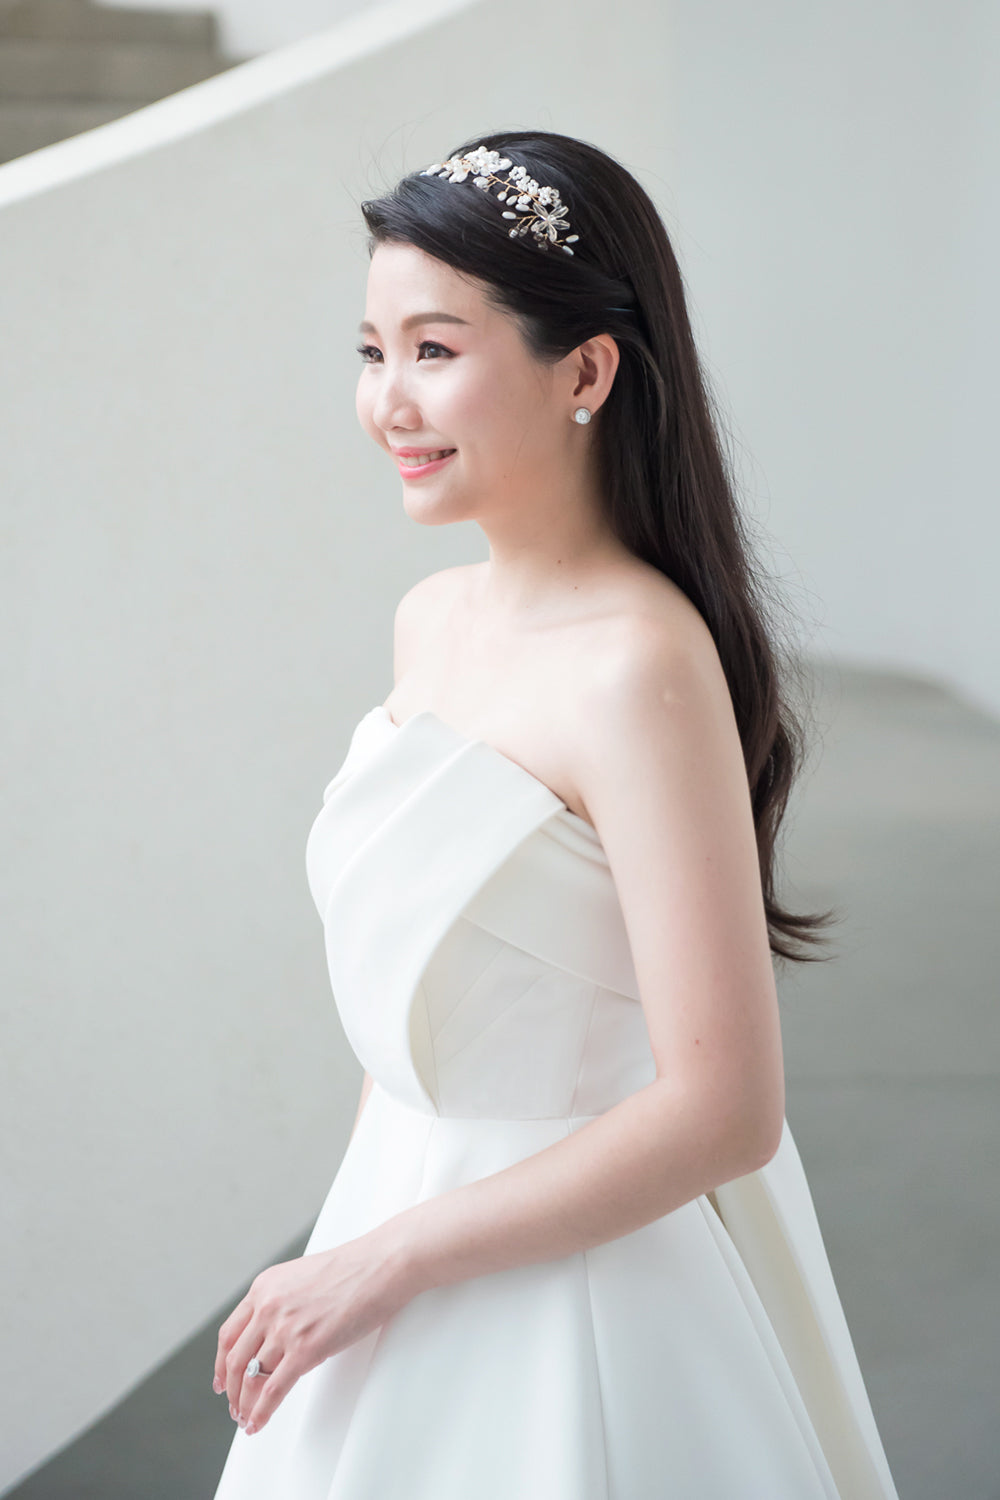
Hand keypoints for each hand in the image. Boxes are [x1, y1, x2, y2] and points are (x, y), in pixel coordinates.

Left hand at [213, 1227, 412, 1435]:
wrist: (381, 1265)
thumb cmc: (353, 1269)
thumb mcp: (302, 1277)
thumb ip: (282, 1302)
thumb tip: (275, 1335)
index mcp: (264, 1287)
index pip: (229, 1333)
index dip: (221, 1363)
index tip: (221, 1380)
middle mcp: (268, 1307)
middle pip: (235, 1360)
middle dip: (231, 1390)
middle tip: (234, 1406)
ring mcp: (285, 1328)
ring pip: (251, 1378)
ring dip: (245, 1405)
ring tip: (246, 1419)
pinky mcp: (306, 1349)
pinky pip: (273, 1390)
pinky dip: (261, 1412)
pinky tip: (256, 1424)